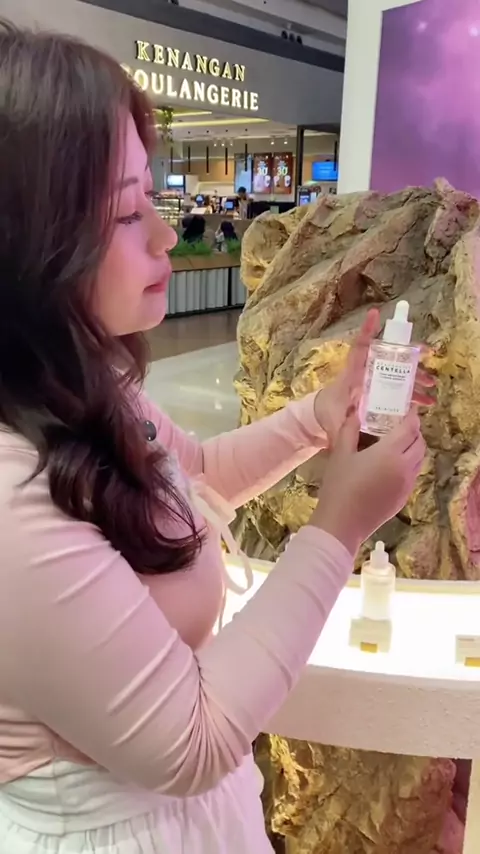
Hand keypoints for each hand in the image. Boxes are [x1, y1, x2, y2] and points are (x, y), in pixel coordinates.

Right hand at [311, 407, 424, 555]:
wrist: (343, 524)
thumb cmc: (339, 485)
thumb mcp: (340, 453)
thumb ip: (349, 430)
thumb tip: (355, 412)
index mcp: (390, 453)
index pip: (410, 428)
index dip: (412, 416)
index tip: (408, 409)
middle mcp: (405, 467)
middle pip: (420, 443)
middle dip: (414, 432)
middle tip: (401, 426)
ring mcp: (407, 484)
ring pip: (420, 460)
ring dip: (414, 449)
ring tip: (398, 445)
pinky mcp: (404, 497)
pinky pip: (413, 475)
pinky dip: (409, 465)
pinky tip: (391, 467)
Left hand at [314, 309, 435, 445]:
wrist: (328, 417)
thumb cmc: (329, 411)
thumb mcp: (335, 415)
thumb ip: (344, 417)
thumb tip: (354, 416)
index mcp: (353, 373)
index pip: (359, 347)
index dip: (366, 330)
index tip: (375, 313)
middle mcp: (367, 372)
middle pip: (389, 357)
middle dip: (410, 356)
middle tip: (428, 354)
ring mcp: (376, 382)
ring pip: (400, 374)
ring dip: (417, 377)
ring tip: (431, 384)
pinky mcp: (383, 394)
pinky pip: (401, 390)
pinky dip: (415, 395)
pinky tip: (426, 402)